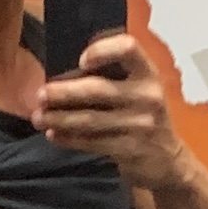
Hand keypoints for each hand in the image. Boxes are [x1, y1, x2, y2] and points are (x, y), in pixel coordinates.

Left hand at [32, 33, 189, 189]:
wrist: (168, 160)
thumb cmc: (144, 115)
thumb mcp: (139, 89)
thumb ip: (114, 77)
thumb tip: (64, 71)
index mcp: (147, 73)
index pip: (128, 48)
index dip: (103, 50)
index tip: (81, 60)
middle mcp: (147, 96)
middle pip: (97, 89)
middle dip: (63, 92)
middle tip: (39, 95)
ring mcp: (140, 125)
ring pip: (89, 120)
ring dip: (59, 119)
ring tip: (38, 117)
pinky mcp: (129, 150)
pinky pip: (91, 143)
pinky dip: (68, 139)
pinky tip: (53, 135)